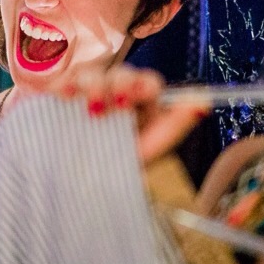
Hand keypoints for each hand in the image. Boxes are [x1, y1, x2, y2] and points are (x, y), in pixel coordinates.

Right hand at [58, 65, 209, 163]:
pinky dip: (65, 86)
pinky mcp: (60, 97)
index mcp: (141, 105)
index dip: (146, 85)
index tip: (143, 96)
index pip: (148, 83)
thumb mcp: (149, 151)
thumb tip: (202, 103)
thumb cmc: (119, 168)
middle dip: (123, 84)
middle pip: (122, 74)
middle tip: (120, 105)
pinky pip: (63, 83)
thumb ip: (174, 126)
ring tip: (94, 110)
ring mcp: (85, 93)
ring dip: (96, 87)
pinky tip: (67, 98)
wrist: (80, 189)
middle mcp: (114, 94)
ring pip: (93, 73)